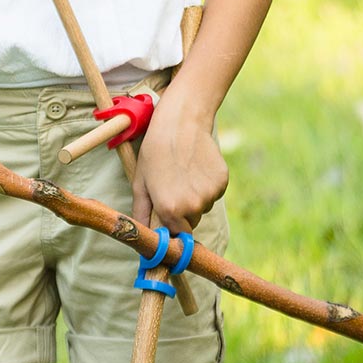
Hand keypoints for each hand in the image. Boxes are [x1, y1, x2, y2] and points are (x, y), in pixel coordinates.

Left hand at [131, 88, 228, 233]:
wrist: (180, 122)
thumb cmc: (155, 150)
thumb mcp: (140, 181)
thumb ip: (141, 213)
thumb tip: (141, 240)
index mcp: (169, 209)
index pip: (176, 235)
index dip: (171, 223)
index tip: (168, 211)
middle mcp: (192, 206)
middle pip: (191, 222)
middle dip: (183, 210)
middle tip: (173, 184)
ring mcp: (209, 194)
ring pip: (203, 206)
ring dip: (195, 196)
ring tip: (184, 171)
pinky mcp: (222, 182)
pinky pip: (214, 193)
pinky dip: (207, 185)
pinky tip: (196, 166)